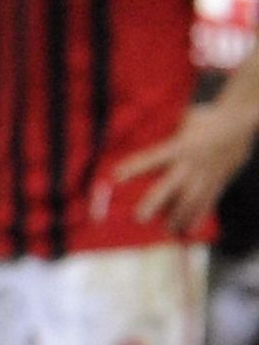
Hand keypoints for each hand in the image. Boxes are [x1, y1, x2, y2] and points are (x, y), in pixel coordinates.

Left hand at [116, 102, 258, 233]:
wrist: (240, 126)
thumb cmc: (204, 122)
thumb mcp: (184, 124)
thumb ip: (169, 142)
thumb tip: (148, 156)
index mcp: (179, 146)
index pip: (151, 159)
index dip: (133, 168)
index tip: (114, 176)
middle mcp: (191, 164)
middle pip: (170, 187)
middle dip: (154, 203)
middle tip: (138, 218)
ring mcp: (206, 176)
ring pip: (190, 201)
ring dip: (177, 217)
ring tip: (165, 230)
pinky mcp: (218, 183)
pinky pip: (207, 203)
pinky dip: (197, 217)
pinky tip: (188, 231)